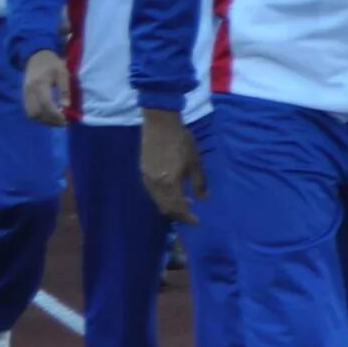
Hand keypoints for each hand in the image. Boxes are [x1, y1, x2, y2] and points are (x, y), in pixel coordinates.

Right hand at [21, 50, 72, 125]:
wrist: (36, 56)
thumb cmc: (52, 64)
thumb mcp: (63, 73)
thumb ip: (64, 89)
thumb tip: (65, 106)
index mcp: (40, 84)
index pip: (45, 104)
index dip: (55, 115)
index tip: (65, 120)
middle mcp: (29, 90)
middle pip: (36, 112)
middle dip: (49, 121)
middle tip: (62, 124)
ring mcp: (24, 93)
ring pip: (30, 114)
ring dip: (43, 121)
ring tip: (57, 122)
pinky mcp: (24, 95)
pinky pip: (28, 110)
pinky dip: (39, 117)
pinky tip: (49, 117)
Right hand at [141, 108, 204, 223]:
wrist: (160, 125)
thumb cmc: (182, 142)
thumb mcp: (195, 162)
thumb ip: (200, 183)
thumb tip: (204, 199)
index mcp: (169, 184)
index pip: (178, 208)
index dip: (187, 217)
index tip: (197, 222)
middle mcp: (155, 185)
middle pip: (166, 208)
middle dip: (179, 214)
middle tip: (191, 215)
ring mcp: (147, 179)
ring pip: (158, 201)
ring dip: (171, 206)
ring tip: (186, 203)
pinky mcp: (143, 172)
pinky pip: (153, 193)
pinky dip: (164, 198)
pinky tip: (173, 191)